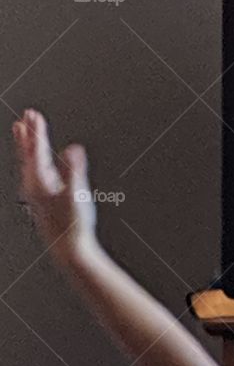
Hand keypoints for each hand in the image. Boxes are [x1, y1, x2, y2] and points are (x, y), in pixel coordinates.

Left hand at [12, 109, 98, 263]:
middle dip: (28, 135)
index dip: (36, 131)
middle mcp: (34, 187)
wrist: (70, 251)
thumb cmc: (73, 226)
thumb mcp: (76, 195)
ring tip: (25, 134)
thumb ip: (74, 170)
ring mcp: (37, 195)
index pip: (36, 150)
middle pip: (27, 155)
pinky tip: (40, 164)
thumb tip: (74, 150)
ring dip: (28, 147)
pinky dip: (36, 163)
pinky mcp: (43, 202)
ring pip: (29, 165)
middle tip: (24, 117)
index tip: (34, 114)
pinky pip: (36, 175)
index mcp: (39, 182)